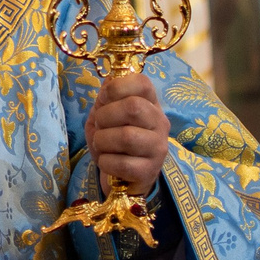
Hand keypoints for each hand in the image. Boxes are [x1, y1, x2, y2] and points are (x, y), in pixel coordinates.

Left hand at [86, 74, 168, 199]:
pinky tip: (106, 162)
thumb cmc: (112, 141)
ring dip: (103, 140)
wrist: (120, 178)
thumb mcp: (105, 116)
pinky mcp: (150, 171)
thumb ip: (106, 99)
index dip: (117, 87)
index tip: (103, 99)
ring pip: (127, 136)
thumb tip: (109, 80)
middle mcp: (160, 123)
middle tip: (100, 126)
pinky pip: (123, 163)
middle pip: (133, 107)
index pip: (142, 83)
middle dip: (105, 116)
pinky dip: (105, 162)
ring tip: (101, 144)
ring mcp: (158, 148)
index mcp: (150, 103)